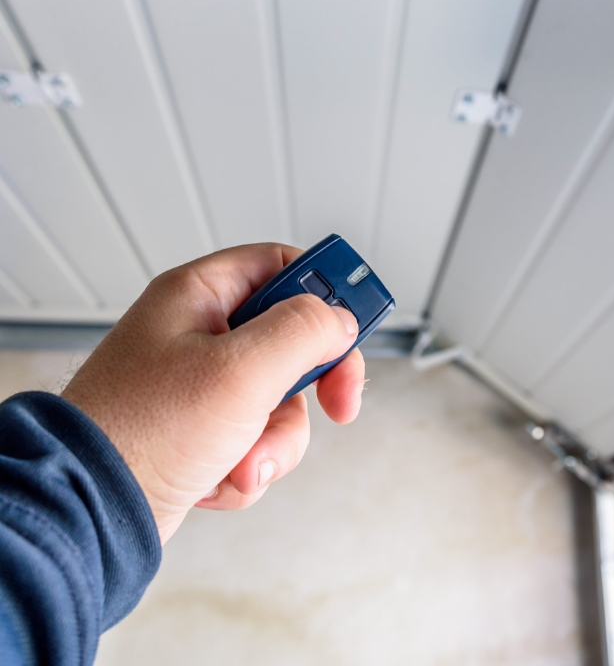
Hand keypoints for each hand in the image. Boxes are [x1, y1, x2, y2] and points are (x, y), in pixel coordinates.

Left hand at [62, 244, 364, 543]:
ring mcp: (202, 385)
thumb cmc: (142, 433)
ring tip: (242, 460)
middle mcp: (200, 334)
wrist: (89, 513)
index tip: (357, 322)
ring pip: (282, 399)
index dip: (326, 290)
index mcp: (199, 296)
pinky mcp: (204, 431)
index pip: (282, 266)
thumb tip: (340, 319)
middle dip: (311, 385)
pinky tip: (219, 477)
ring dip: (275, 439)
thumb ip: (303, 331)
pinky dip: (250, 464)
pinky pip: (258, 438)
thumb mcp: (240, 369)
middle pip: (293, 339)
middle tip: (337, 402)